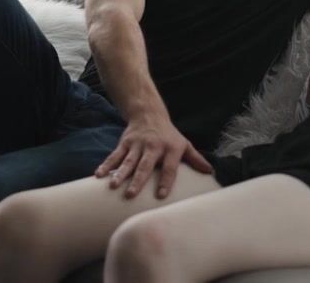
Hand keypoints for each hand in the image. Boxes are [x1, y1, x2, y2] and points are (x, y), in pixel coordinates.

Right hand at [95, 110, 212, 199]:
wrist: (149, 113)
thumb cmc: (169, 135)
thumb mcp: (184, 144)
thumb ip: (196, 159)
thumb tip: (210, 172)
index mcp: (170, 149)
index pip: (169, 167)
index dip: (165, 181)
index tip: (160, 195)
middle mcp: (153, 146)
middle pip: (145, 165)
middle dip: (138, 180)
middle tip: (131, 194)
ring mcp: (137, 145)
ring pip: (128, 161)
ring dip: (119, 173)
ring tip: (113, 186)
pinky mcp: (125, 143)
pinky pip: (115, 155)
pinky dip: (107, 165)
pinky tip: (99, 175)